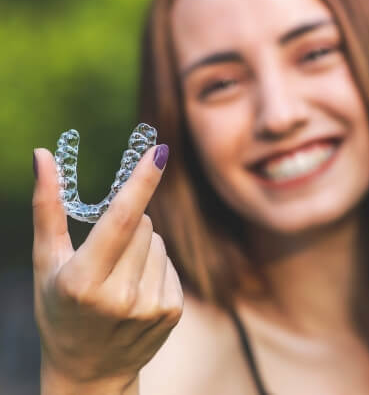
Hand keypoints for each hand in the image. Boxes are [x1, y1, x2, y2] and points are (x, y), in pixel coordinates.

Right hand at [32, 144, 182, 389]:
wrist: (89, 371)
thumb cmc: (59, 309)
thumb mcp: (45, 262)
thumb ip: (47, 207)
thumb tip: (42, 155)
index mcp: (83, 281)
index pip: (120, 219)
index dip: (141, 181)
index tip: (159, 151)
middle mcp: (120, 296)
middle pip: (143, 223)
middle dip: (128, 224)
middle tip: (106, 254)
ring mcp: (150, 307)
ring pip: (158, 241)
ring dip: (142, 247)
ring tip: (120, 277)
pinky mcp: (172, 311)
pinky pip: (170, 262)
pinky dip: (155, 267)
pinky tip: (137, 290)